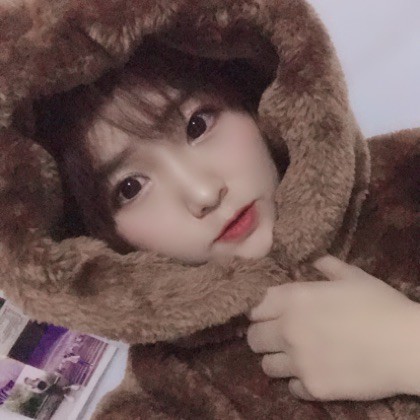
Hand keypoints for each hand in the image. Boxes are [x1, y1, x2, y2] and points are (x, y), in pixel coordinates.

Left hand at [247, 255, 419, 400]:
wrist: (408, 346)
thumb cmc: (379, 304)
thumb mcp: (352, 276)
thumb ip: (326, 266)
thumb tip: (314, 260)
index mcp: (292, 299)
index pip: (253, 307)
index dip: (259, 310)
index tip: (268, 313)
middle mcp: (287, 330)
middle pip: (253, 338)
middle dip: (263, 335)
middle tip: (279, 335)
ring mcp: (299, 362)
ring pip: (266, 365)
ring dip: (276, 359)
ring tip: (294, 355)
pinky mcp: (314, 387)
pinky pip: (292, 387)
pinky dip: (298, 381)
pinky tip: (314, 371)